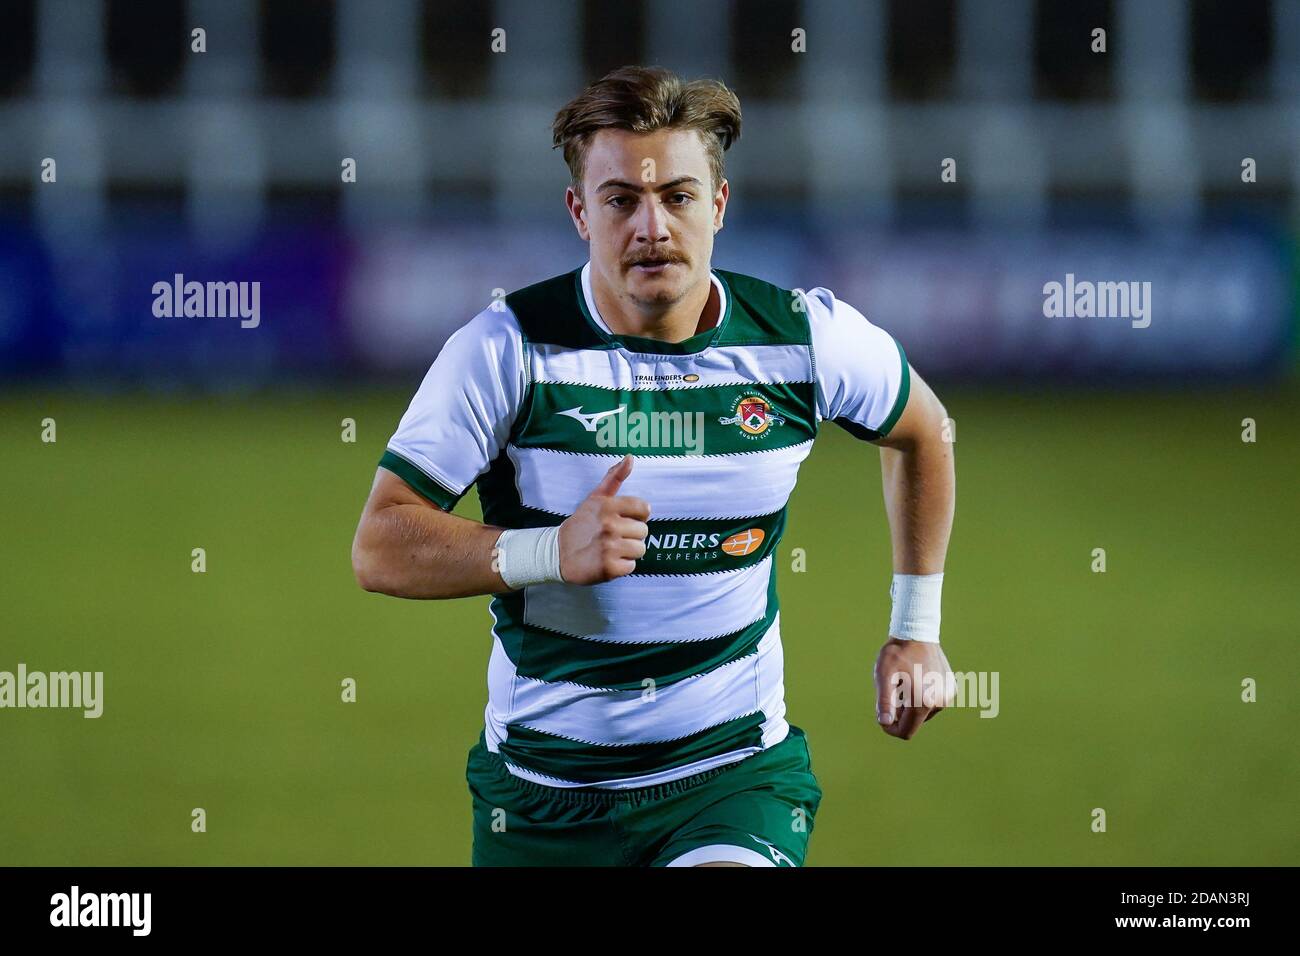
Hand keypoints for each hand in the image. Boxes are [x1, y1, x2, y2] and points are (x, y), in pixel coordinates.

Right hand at [557, 454, 650, 584]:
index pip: (644, 509)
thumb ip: (614, 477)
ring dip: (628, 551)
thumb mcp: (595, 498)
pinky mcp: (609, 568)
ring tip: (611, 549)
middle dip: (631, 535)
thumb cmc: (581, 524)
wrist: (558, 554)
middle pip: (643, 531)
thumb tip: (630, 458)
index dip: (636, 516)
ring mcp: (609, 547)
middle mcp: (610, 525)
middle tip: (613, 537)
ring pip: (640, 549)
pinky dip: (622, 566)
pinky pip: (631, 566)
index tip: (623, 520)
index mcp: (608, 506)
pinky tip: (608, 561)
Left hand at [873, 638, 953, 739]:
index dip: (890, 728)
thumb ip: (885, 701)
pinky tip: (916, 678)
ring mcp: (947, 696)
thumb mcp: (884, 676)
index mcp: (923, 702)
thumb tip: (885, 723)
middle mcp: (939, 702)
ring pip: (923, 713)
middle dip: (900, 713)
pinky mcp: (951, 689)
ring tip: (904, 682)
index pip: (906, 731)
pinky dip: (922, 696)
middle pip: (914, 722)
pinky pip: (932, 702)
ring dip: (911, 704)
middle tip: (893, 690)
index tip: (881, 716)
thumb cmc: (896, 654)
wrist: (917, 633)